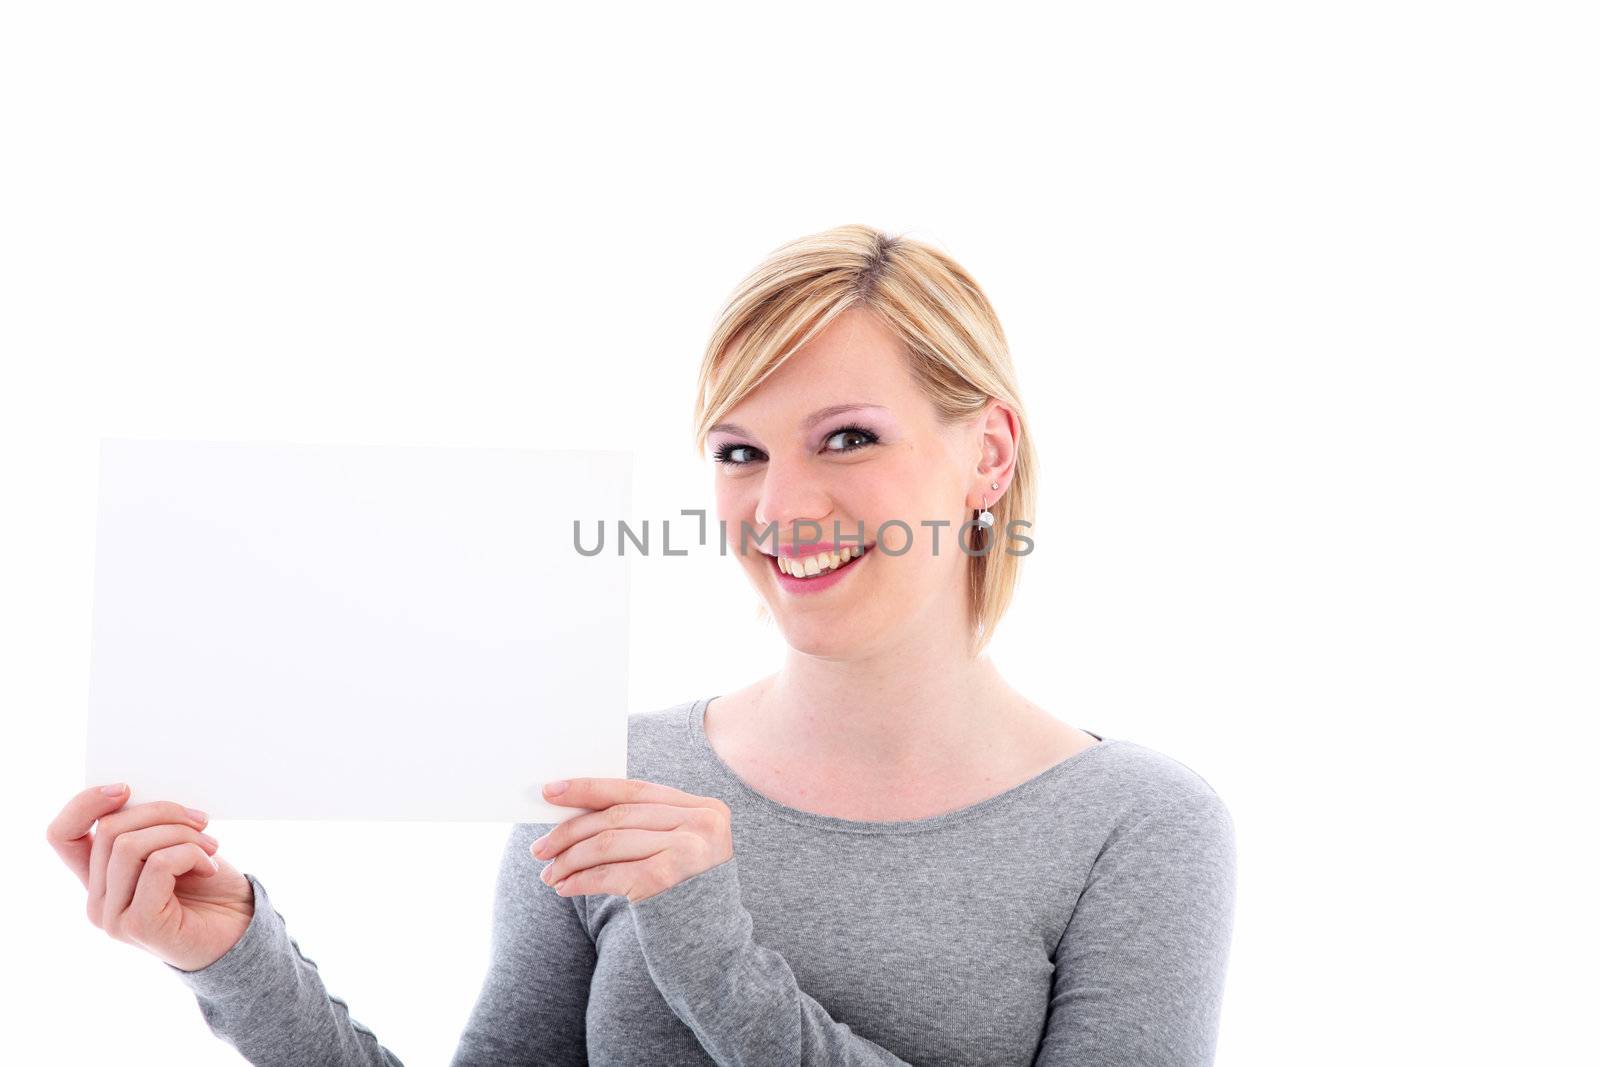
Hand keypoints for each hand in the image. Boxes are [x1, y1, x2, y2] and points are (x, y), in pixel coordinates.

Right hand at [46, 784, 254, 971]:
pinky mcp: (138, 925)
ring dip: (181, 834)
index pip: (62, 835)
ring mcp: (113, 917)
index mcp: (100, 877)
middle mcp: (97, 900)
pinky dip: (190, 854)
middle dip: (163, 812)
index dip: (85, 804)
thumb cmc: (209, 885)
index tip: (126, 788)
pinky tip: (209, 868)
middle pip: (109, 830)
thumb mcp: (173, 845)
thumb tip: (135, 794)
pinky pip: (158, 865)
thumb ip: (146, 828)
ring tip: (210, 846)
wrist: (240, 929)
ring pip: (130, 845)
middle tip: (201, 822)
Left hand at [529, 778, 732, 903]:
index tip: (550, 791)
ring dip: (570, 859)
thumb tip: (575, 811)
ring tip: (549, 873)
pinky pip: (611, 872)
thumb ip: (643, 826)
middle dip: (571, 831)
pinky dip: (581, 879)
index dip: (589, 788)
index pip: (635, 789)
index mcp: (703, 808)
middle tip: (539, 848)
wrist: (714, 952)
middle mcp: (701, 823)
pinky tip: (564, 886)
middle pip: (618, 815)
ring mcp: (688, 848)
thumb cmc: (685, 897)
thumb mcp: (676, 851)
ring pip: (609, 842)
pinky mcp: (669, 877)